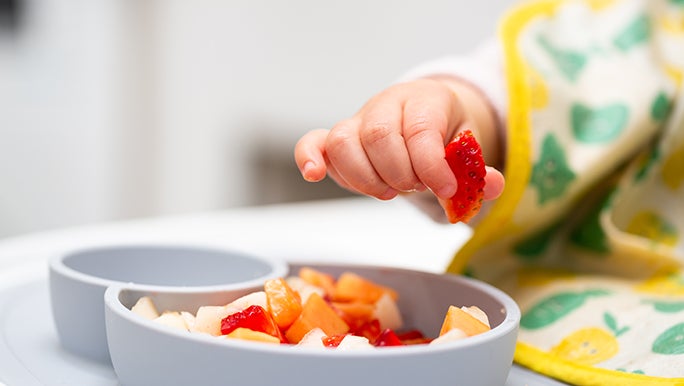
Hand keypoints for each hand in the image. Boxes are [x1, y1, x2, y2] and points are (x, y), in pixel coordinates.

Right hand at [294, 77, 504, 201]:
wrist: (423, 115)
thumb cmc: (445, 134)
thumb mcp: (469, 148)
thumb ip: (478, 169)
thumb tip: (492, 186)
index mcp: (426, 99)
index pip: (420, 129)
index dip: (431, 165)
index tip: (445, 190)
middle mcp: (387, 104)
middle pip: (380, 136)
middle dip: (400, 173)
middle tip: (415, 187)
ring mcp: (358, 120)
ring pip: (344, 142)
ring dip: (366, 178)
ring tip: (389, 191)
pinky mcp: (336, 138)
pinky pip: (313, 142)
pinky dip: (309, 158)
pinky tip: (314, 175)